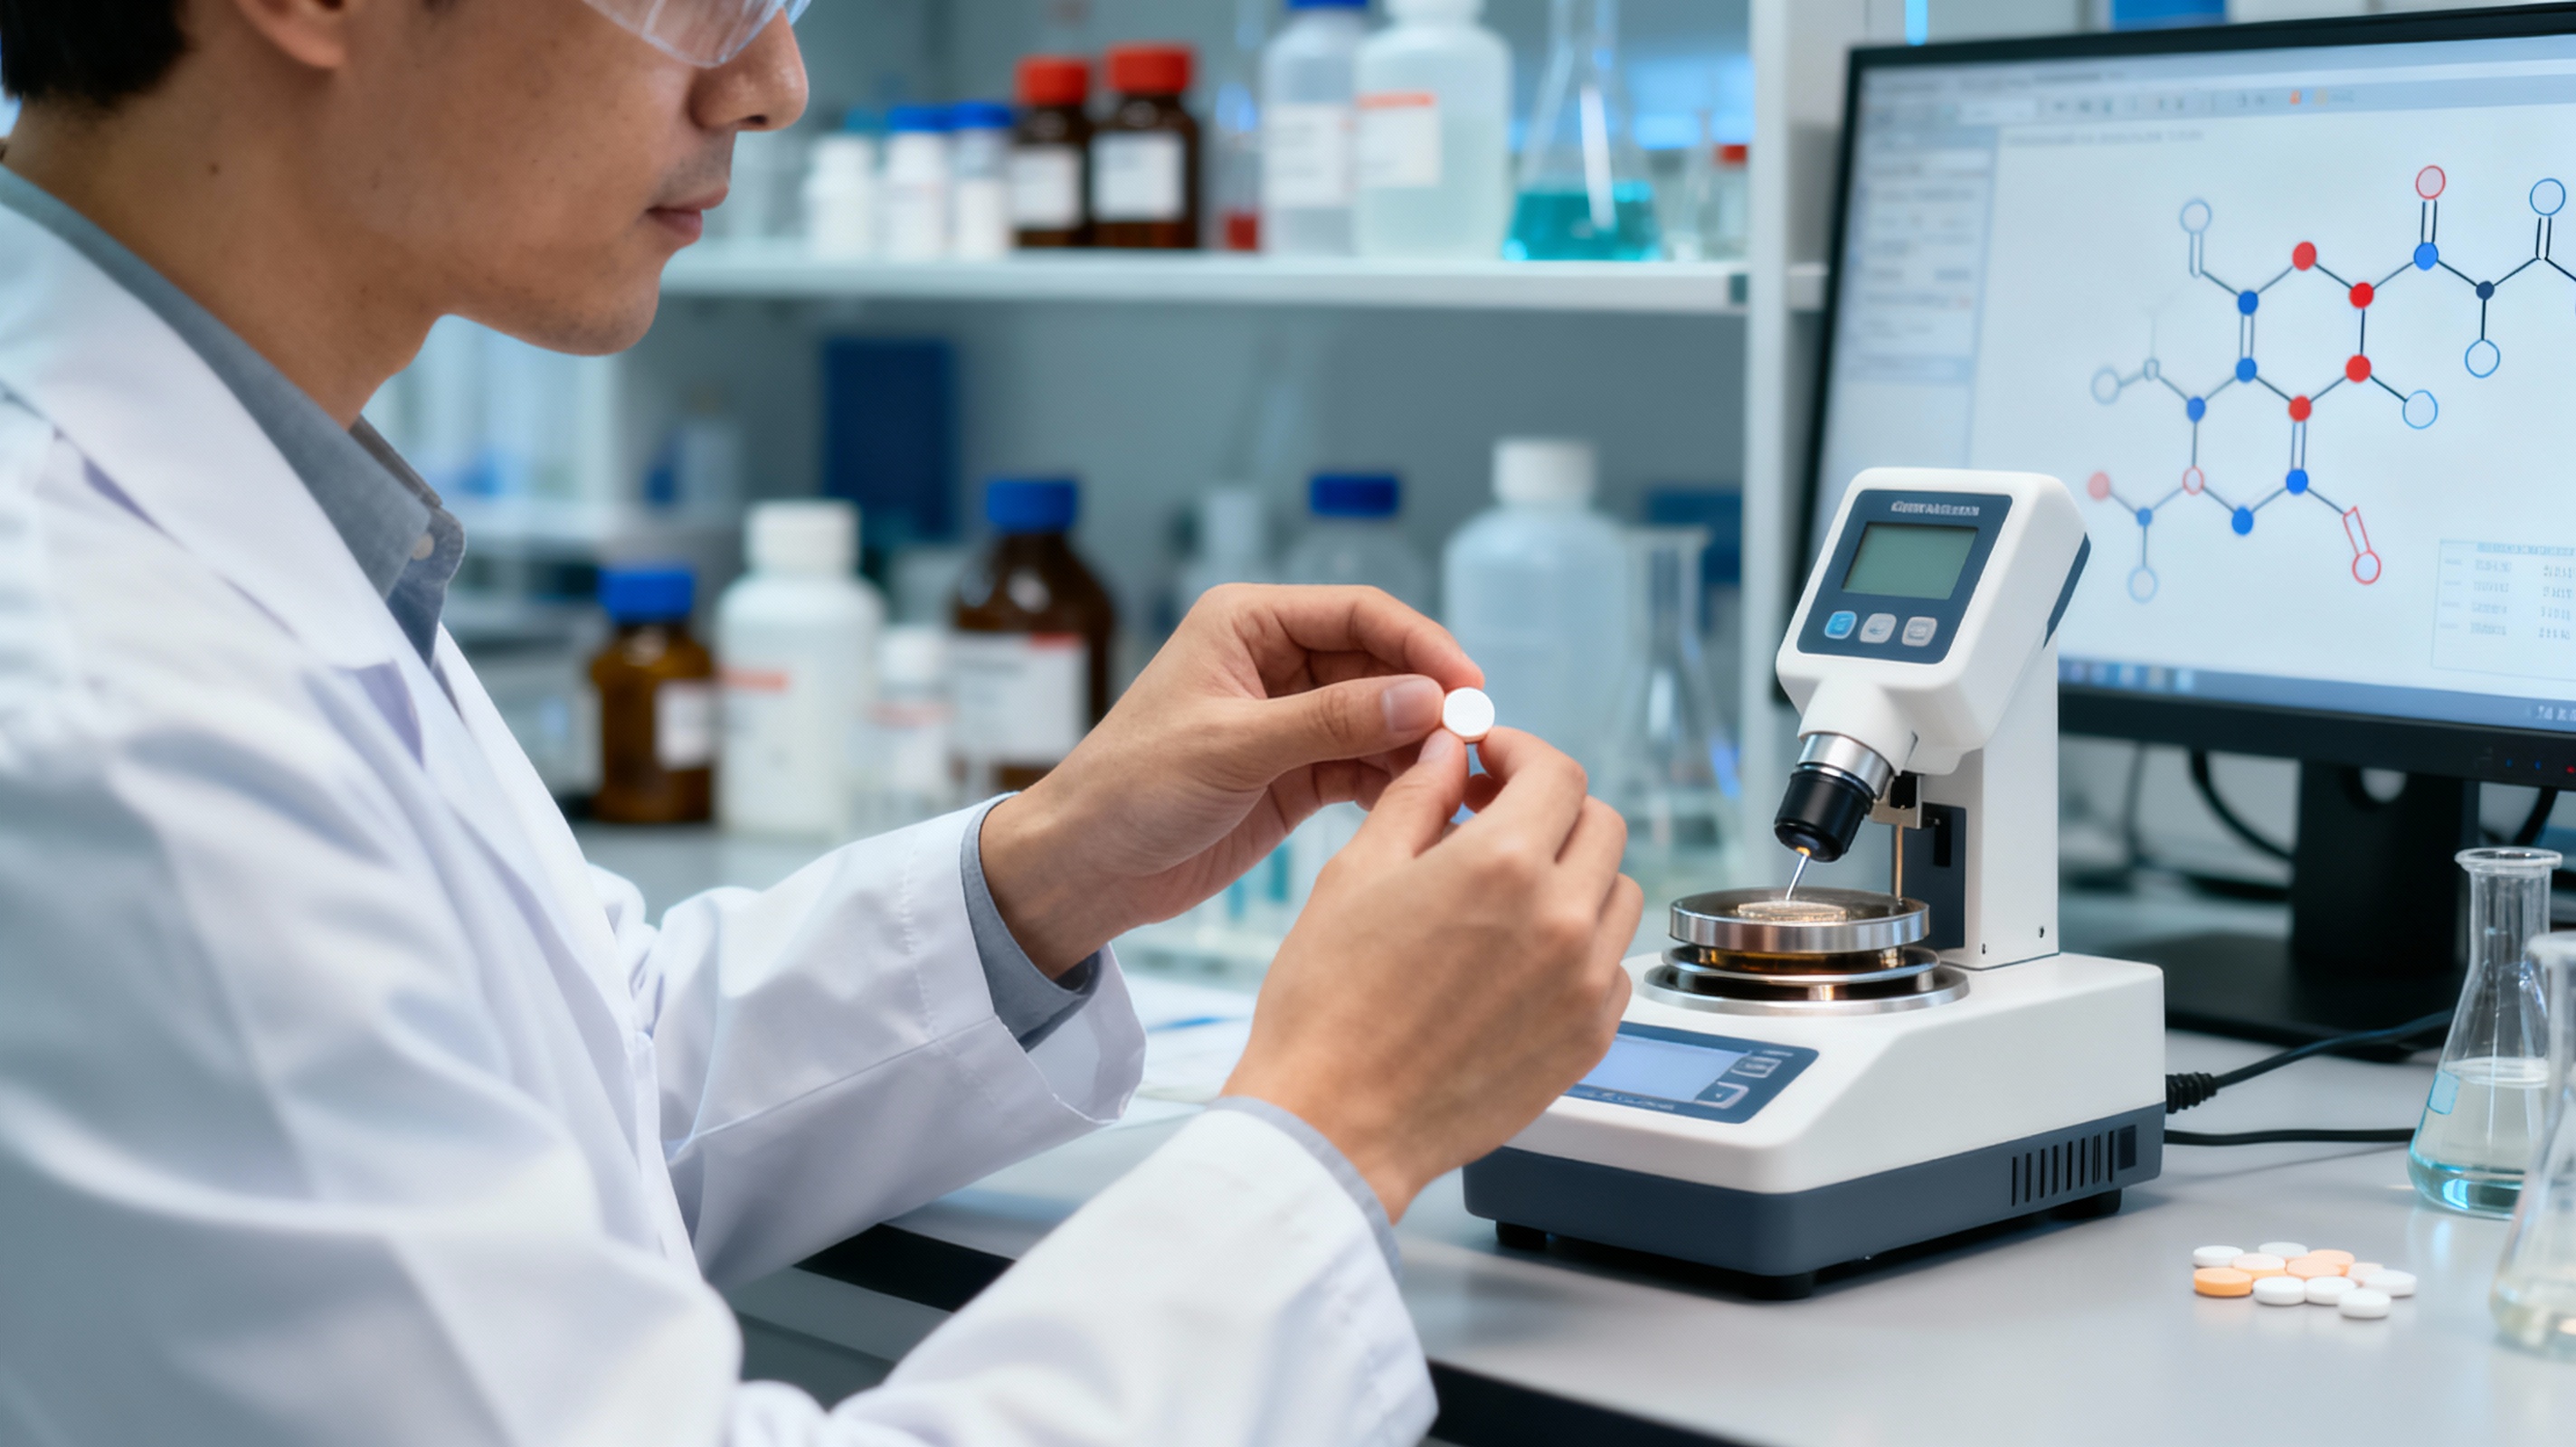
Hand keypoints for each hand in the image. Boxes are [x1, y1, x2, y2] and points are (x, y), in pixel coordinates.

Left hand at [978, 585, 1481, 975]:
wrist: (1086, 868)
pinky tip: (1436, 806)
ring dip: (1423, 746)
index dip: (1421, 644)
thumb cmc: (1131, 789)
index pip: (1359, 613)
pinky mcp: (1299, 773)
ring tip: (1467, 780)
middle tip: (1480, 742)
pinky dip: (1401, 783)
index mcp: (1248, 623)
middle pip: (1381, 665)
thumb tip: (1426, 699)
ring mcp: (1291, 719)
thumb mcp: (1232, 747)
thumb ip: (1330, 721)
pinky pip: (1367, 766)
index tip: (1469, 685)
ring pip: (1382, 719)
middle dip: (1430, 700)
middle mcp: (1275, 661)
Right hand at [1222, 728, 1642, 1219]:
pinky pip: (1613, 965)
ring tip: (1513, 891)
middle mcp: (1561, 919)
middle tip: (1498, 821)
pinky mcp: (1589, 1037)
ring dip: (1576, 874)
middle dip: (1552, 810)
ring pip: (1618, 893)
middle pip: (1600, 826)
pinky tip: (1522, 956)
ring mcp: (1585, 983)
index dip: (1522, 753)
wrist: (1335, 1123)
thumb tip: (1448, 752)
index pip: (1556, 774)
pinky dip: (1582, 944)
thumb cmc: (1329, 1007)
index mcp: (1503, 864)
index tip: (1493, 761)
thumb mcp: (1354, 876)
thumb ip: (1415, 799)